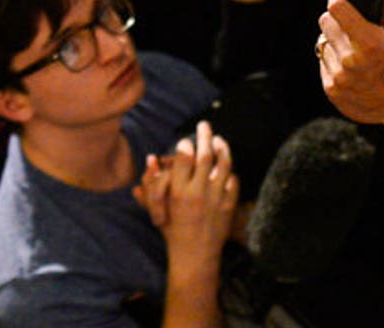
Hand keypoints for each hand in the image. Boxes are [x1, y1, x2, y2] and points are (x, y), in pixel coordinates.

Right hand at [132, 121, 236, 262]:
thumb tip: (150, 159)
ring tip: (219, 139)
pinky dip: (230, 172)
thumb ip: (151, 186)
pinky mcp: (229, 205)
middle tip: (204, 125)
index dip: (186, 146)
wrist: (194, 257)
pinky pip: (233, 181)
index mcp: (179, 193)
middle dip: (205, 136)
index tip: (186, 141)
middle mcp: (199, 193)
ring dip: (222, 148)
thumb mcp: (157, 210)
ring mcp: (216, 198)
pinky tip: (226, 166)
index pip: (185, 159)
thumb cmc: (172, 232)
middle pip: (205, 155)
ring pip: (223, 165)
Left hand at [316, 0, 383, 130]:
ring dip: (335, 42)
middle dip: (337, 17)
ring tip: (355, 49)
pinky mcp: (332, 90)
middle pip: (325, 22)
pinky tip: (352, 67)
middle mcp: (350, 59)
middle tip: (352, 22)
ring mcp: (338, 77)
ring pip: (322, 43)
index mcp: (368, 41)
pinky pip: (323, 64)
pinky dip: (334, 61)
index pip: (336, 6)